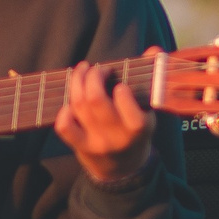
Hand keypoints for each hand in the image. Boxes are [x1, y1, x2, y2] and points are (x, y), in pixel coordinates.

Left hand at [53, 50, 155, 184]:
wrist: (124, 169)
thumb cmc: (136, 133)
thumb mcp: (148, 111)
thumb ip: (151, 79)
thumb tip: (154, 50)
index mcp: (139, 127)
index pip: (125, 101)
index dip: (119, 87)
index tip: (118, 83)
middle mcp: (117, 136)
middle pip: (96, 99)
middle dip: (93, 76)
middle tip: (97, 69)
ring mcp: (97, 142)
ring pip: (79, 107)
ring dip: (77, 82)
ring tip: (82, 71)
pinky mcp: (81, 147)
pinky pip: (65, 126)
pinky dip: (64, 110)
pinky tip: (71, 100)